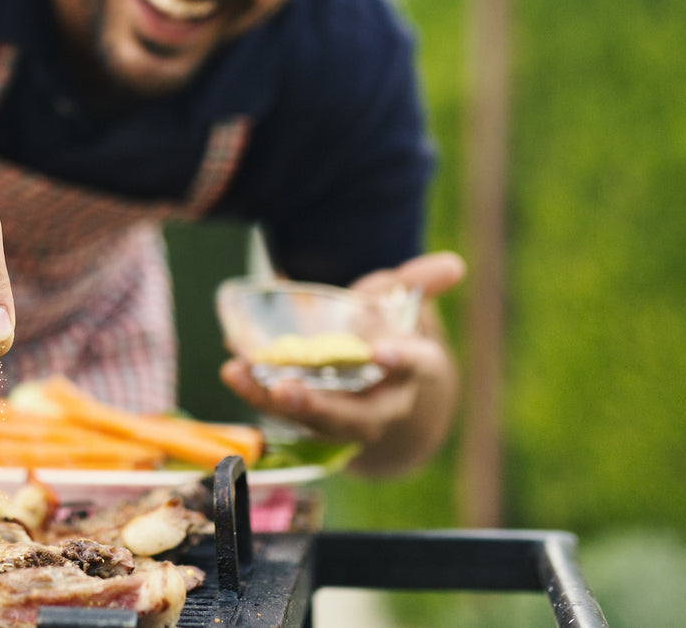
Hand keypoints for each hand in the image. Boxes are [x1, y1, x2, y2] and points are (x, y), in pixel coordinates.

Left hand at [220, 252, 464, 472]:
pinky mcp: (311, 417)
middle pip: (356, 416)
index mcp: (413, 370)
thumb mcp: (402, 303)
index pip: (416, 367)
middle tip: (287, 390)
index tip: (381, 352)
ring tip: (239, 374)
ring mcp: (344, 417)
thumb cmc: (389, 332)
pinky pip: (284, 411)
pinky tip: (232, 369)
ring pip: (313, 421)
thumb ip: (417, 283)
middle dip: (321, 406)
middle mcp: (381, 403)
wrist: (378, 382)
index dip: (401, 360)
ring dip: (273, 401)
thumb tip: (453, 264)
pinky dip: (257, 390)